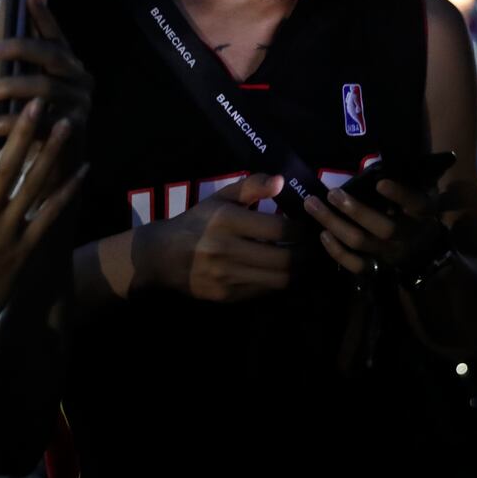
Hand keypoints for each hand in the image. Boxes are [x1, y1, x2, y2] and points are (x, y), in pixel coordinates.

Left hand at [0, 0, 91, 138]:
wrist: (61, 160)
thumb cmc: (39, 117)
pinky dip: (14, 123)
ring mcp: (81, 102)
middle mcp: (80, 78)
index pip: (55, 34)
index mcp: (70, 63)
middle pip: (51, 55)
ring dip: (10, 89)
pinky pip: (42, 122)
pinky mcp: (75, 128)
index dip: (43, 14)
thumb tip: (1, 30)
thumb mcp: (33, 86)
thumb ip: (24, 64)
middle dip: (18, 49)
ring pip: (44, 88)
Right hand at [0, 97, 85, 337]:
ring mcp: (8, 234)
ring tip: (66, 125)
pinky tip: (83, 170)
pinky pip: (51, 215)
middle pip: (7, 166)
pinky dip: (68, 191)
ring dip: (52, 153)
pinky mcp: (26, 250)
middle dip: (23, 131)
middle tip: (38, 102)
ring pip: (34, 185)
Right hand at [138, 174, 296, 302]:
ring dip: (297, 272)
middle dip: (305, 254)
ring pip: (278, 280)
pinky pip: (263, 292)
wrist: (162, 256)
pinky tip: (281, 273)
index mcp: (227, 220)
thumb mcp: (220, 198)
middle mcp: (226, 250)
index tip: (307, 227)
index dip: (301, 230)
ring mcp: (225, 276)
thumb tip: (281, 181)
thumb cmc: (198, 222)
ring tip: (303, 262)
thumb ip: (251, 186)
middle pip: (284, 259)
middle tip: (313, 248)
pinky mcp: (225, 296)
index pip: (280, 229)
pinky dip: (277, 283)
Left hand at [303, 177, 447, 276]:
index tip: (380, 183)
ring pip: (361, 242)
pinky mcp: (376, 267)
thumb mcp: (419, 193)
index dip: (399, 195)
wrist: (422, 250)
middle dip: (355, 211)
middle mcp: (406, 236)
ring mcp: (389, 254)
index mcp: (421, 214)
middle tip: (332, 193)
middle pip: (383, 228)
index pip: (415, 204)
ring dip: (334, 224)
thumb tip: (378, 160)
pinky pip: (355, 264)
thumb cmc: (413, 212)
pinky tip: (323, 234)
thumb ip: (406, 179)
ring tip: (313, 205)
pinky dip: (337, 251)